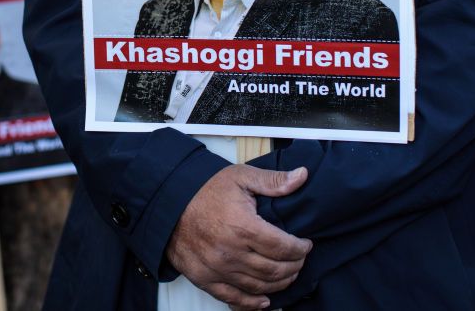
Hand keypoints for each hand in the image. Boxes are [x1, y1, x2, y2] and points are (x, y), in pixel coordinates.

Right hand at [167, 164, 311, 309]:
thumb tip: (301, 176)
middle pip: (274, 270)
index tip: (305, 245)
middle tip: (299, 260)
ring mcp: (217, 268)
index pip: (283, 247)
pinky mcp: (204, 278)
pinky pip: (233, 298)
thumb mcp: (241, 177)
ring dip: (279, 284)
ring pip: (259, 286)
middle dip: (294, 267)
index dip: (300, 249)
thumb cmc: (204, 189)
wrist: (169, 201)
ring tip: (287, 274)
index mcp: (243, 226)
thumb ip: (273, 181)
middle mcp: (230, 251)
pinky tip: (264, 300)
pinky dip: (252, 304)